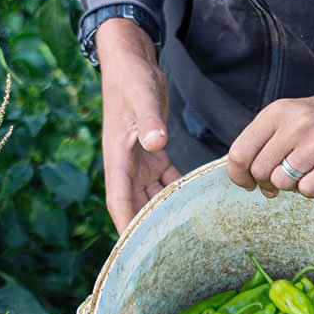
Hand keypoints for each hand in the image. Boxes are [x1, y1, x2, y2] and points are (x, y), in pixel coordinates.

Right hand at [96, 19, 181, 232]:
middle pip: (136, 204)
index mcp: (117, 158)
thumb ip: (149, 122)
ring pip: (151, 195)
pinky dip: (177, 191)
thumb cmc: (131, 78)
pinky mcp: (153, 151)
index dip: (127, 225)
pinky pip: (165, 179)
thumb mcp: (141, 97)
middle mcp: (126, 165)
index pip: (119, 200)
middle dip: (148, 228)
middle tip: (168, 253)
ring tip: (185, 235)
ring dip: (165, 212)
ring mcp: (139, 159)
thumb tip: (156, 142)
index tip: (136, 249)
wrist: (131, 59)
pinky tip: (196, 202)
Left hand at [227, 70, 313, 198]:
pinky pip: (308, 190)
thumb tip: (243, 178)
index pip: (240, 153)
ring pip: (282, 183)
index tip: (247, 182)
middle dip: (265, 183)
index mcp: (277, 112)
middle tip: (278, 180)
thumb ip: (261, 142)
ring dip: (289, 186)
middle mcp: (297, 123)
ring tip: (301, 174)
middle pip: (260, 172)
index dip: (239, 175)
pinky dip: (309, 190)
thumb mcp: (286, 117)